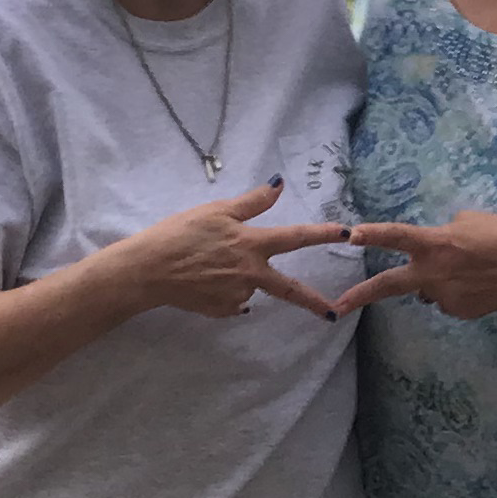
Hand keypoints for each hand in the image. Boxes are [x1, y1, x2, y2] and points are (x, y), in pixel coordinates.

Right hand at [117, 178, 348, 319]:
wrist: (148, 270)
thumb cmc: (179, 234)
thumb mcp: (216, 210)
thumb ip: (252, 202)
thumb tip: (279, 184)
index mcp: (252, 245)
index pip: (295, 238)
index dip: (323, 234)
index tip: (349, 233)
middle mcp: (251, 274)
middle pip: (289, 289)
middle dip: (313, 302)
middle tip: (332, 312)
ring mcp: (237, 296)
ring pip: (250, 286)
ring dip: (241, 277)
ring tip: (208, 264)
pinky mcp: (222, 311)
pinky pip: (233, 300)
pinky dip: (225, 290)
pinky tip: (204, 280)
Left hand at [334, 212, 496, 318]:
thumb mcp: (471, 221)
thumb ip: (443, 234)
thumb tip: (433, 251)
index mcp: (438, 243)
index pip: (397, 236)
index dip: (373, 234)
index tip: (350, 235)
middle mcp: (436, 274)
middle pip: (389, 285)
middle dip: (361, 297)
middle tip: (337, 307)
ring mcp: (447, 297)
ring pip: (428, 290)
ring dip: (436, 280)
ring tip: (471, 268)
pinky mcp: (461, 312)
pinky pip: (447, 300)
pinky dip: (457, 291)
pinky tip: (480, 283)